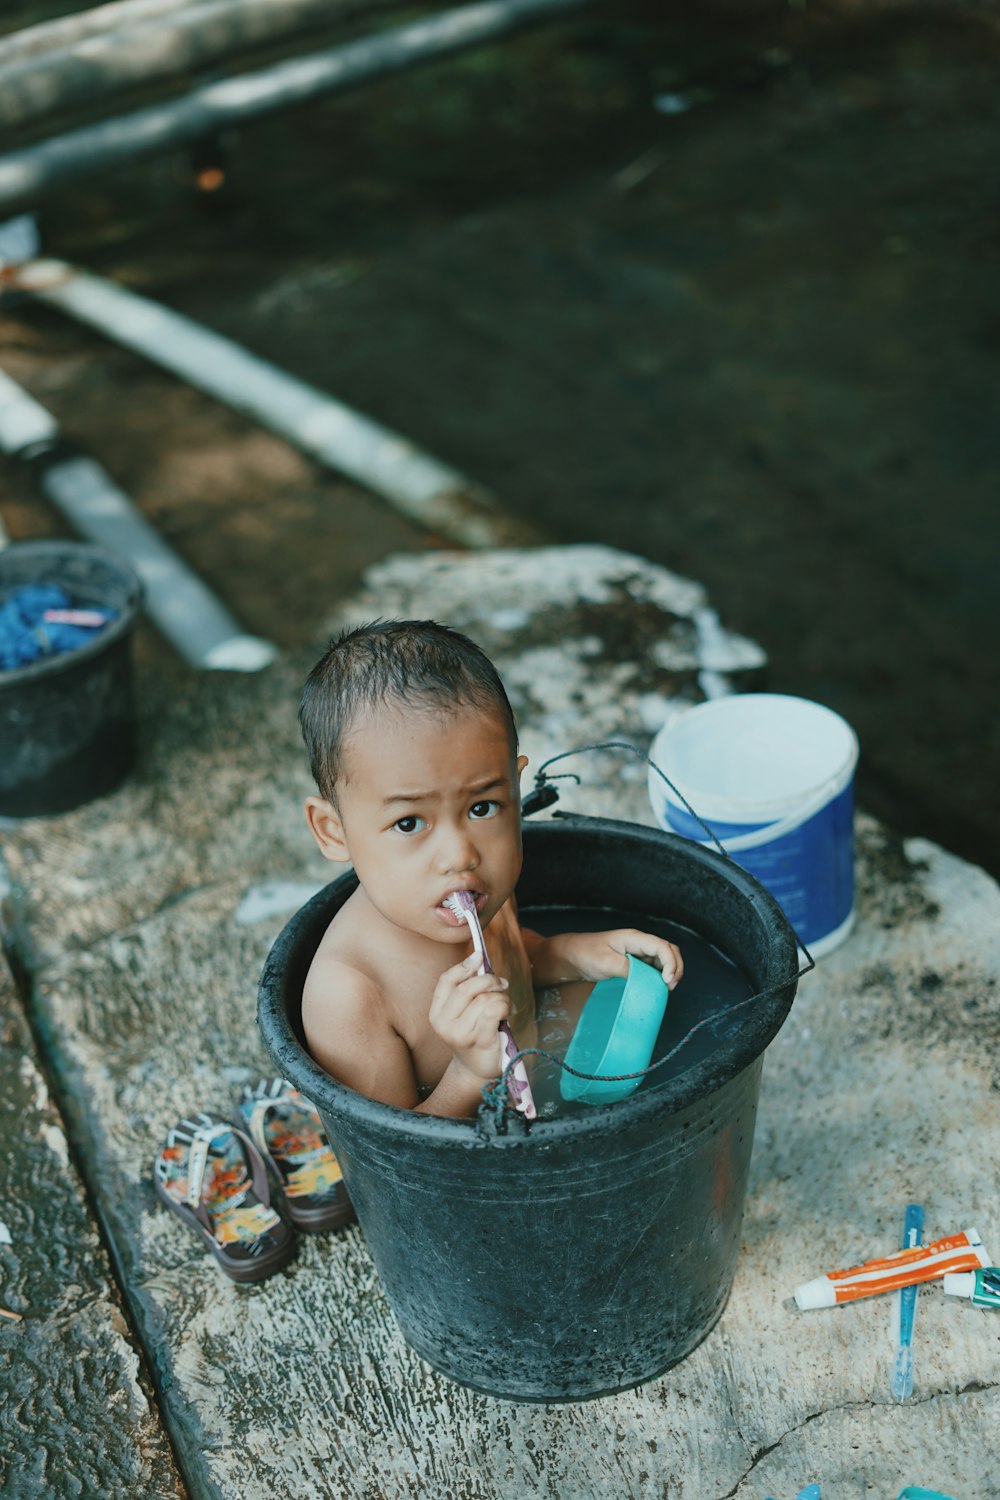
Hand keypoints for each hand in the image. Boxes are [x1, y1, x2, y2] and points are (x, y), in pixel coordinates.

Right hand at [429, 953, 511, 1082]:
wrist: (477, 1069)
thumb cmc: (474, 1035)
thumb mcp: (463, 1013)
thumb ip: (467, 991)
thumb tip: (479, 961)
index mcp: (436, 1013)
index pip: (447, 980)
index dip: (464, 966)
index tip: (479, 957)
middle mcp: (444, 1023)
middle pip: (467, 987)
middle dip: (489, 980)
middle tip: (502, 984)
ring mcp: (460, 1033)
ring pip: (484, 999)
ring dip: (501, 997)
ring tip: (506, 1005)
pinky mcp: (479, 1040)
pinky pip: (494, 1010)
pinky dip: (505, 1005)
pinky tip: (508, 1012)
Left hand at [562, 928, 683, 989]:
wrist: (570, 956)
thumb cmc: (585, 954)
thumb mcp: (607, 963)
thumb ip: (629, 970)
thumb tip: (649, 980)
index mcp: (635, 938)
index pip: (662, 946)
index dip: (671, 963)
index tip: (667, 981)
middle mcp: (639, 943)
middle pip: (669, 951)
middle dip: (676, 968)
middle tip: (670, 987)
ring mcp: (638, 953)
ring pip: (664, 960)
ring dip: (669, 973)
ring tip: (665, 989)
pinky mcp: (634, 962)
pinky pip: (654, 968)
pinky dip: (659, 977)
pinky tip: (655, 987)